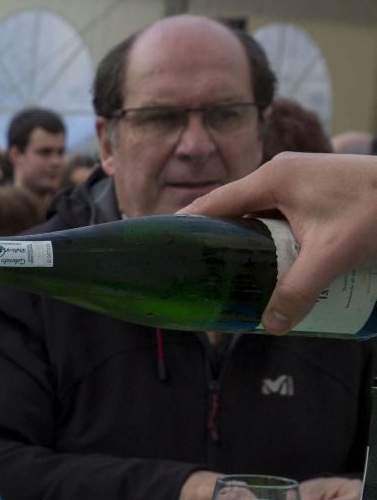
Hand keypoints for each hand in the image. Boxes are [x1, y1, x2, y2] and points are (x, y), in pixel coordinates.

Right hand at [179, 153, 376, 333]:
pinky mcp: (316, 190)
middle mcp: (281, 173)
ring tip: (236, 279)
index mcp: (273, 177)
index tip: (164, 252)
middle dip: (219, 245)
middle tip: (205, 279)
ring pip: (260, 216)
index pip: (214, 203)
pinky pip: (281, 216)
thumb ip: (298, 290)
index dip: (187, 227)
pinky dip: (274, 240)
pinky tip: (276, 265)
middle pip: (234, 212)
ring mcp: (299, 180)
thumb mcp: (334, 253)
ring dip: (250, 245)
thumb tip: (270, 327)